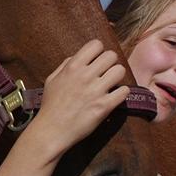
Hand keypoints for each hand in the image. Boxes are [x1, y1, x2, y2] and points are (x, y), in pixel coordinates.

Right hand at [24, 39, 129, 159]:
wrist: (52, 131)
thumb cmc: (50, 106)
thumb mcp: (52, 80)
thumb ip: (65, 65)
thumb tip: (78, 57)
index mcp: (72, 67)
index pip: (96, 44)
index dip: (99, 51)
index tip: (97, 61)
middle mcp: (85, 75)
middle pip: (111, 55)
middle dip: (110, 63)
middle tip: (106, 73)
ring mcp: (96, 91)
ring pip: (120, 71)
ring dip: (117, 77)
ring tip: (111, 84)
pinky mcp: (104, 106)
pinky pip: (124, 91)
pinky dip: (121, 93)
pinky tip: (114, 97)